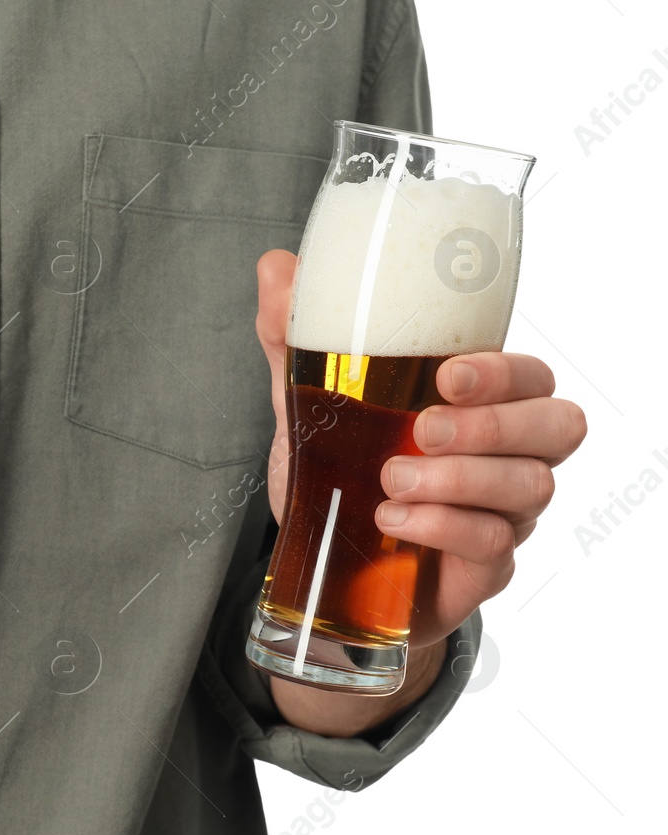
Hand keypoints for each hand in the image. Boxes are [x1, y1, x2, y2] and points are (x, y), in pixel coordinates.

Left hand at [256, 249, 587, 656]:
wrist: (324, 564)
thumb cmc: (339, 474)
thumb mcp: (306, 404)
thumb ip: (294, 338)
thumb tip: (278, 267)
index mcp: (478, 405)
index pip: (530, 377)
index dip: (503, 373)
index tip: (447, 376)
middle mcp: (506, 456)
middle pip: (557, 427)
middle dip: (493, 425)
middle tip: (422, 430)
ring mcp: (504, 513)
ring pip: (529, 487)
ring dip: (458, 481)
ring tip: (390, 480)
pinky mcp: (485, 566)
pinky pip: (494, 545)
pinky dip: (443, 528)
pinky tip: (395, 520)